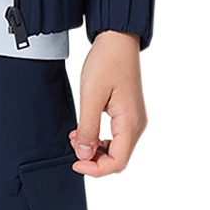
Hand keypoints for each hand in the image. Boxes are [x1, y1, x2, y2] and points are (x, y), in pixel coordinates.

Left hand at [70, 30, 145, 176]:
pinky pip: (116, 137)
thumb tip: (83, 156)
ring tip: (76, 136)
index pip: (118, 162)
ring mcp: (134, 119)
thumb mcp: (91, 96)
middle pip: (118, 159)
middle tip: (73, 144)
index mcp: (130, 122)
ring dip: (95, 150)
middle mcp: (136, 124)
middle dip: (94, 159)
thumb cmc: (107, 62)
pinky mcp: (128, 114)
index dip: (96, 169)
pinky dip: (100, 140)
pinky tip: (84, 130)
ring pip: (117, 150)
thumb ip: (87, 128)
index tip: (75, 163)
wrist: (118, 40)